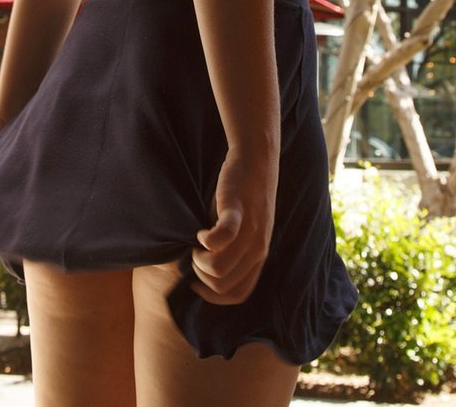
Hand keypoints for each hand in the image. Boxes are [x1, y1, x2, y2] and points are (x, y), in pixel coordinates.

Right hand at [191, 145, 276, 305]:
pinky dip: (207, 240)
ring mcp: (250, 231)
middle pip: (221, 284)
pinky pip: (223, 238)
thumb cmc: (243, 197)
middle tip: (196, 253)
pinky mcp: (238, 210)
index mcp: (259, 257)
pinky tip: (201, 231)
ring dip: (199, 259)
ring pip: (218, 268)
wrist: (256, 161)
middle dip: (200, 275)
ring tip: (197, 242)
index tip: (198, 279)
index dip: (212, 294)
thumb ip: (232, 253)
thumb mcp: (245, 233)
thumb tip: (203, 273)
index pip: (238, 295)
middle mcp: (258, 248)